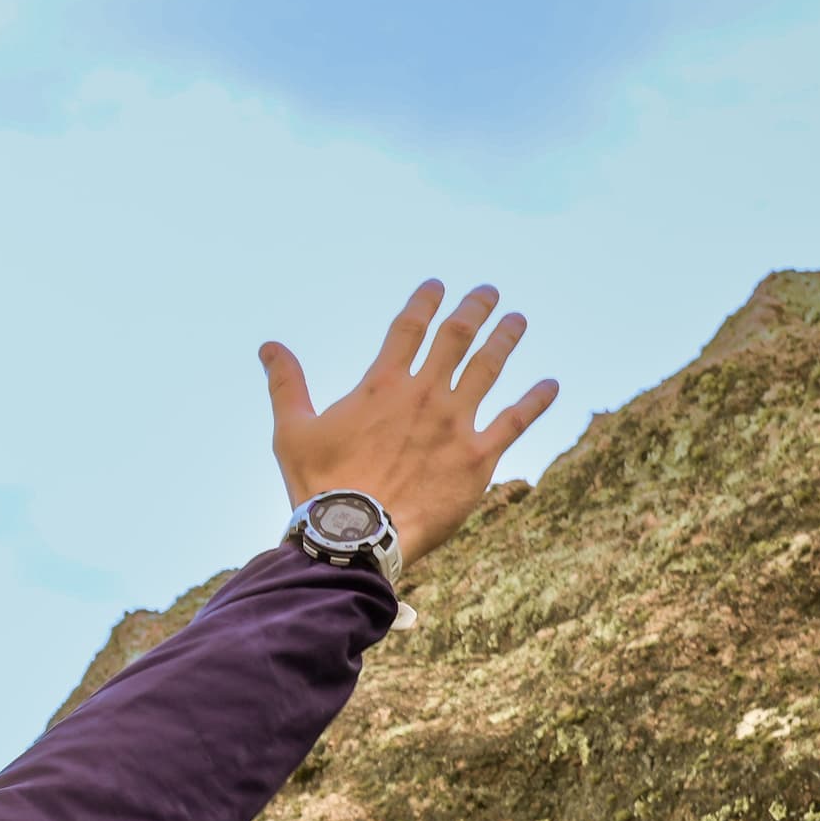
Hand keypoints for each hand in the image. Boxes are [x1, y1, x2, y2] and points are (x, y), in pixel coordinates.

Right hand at [259, 283, 557, 567]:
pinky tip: (551, 385)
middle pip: (457, 337)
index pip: (409, 328)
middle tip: (488, 292)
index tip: (437, 285)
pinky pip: (515, 421)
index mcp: (382, 384)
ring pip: (488, 368)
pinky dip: (535, 400)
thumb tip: (268, 346)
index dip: (424, 302)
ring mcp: (455, 423)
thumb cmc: (319, 486)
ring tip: (517, 320)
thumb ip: (286, 384)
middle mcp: (424, 394)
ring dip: (505, 339)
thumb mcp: (291, 431)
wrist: (356, 535)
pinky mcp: (478, 457)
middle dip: (474, 309)